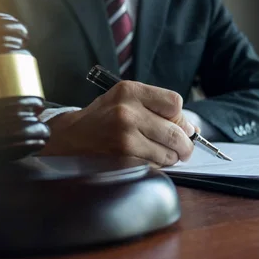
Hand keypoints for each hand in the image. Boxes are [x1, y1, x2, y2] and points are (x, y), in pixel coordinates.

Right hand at [39, 81, 195, 166]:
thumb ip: (156, 107)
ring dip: (169, 158)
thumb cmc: (101, 119)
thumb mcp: (124, 100)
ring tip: (157, 154)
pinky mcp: (122, 160)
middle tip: (182, 150)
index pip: (175, 103)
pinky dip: (155, 167)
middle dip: (183, 145)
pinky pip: (154, 166)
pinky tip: (143, 160)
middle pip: (175, 132)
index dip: (179, 118)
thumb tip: (190, 128)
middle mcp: (127, 112)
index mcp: (129, 91)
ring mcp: (124, 138)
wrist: (68, 139)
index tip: (177, 125)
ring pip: (167, 153)